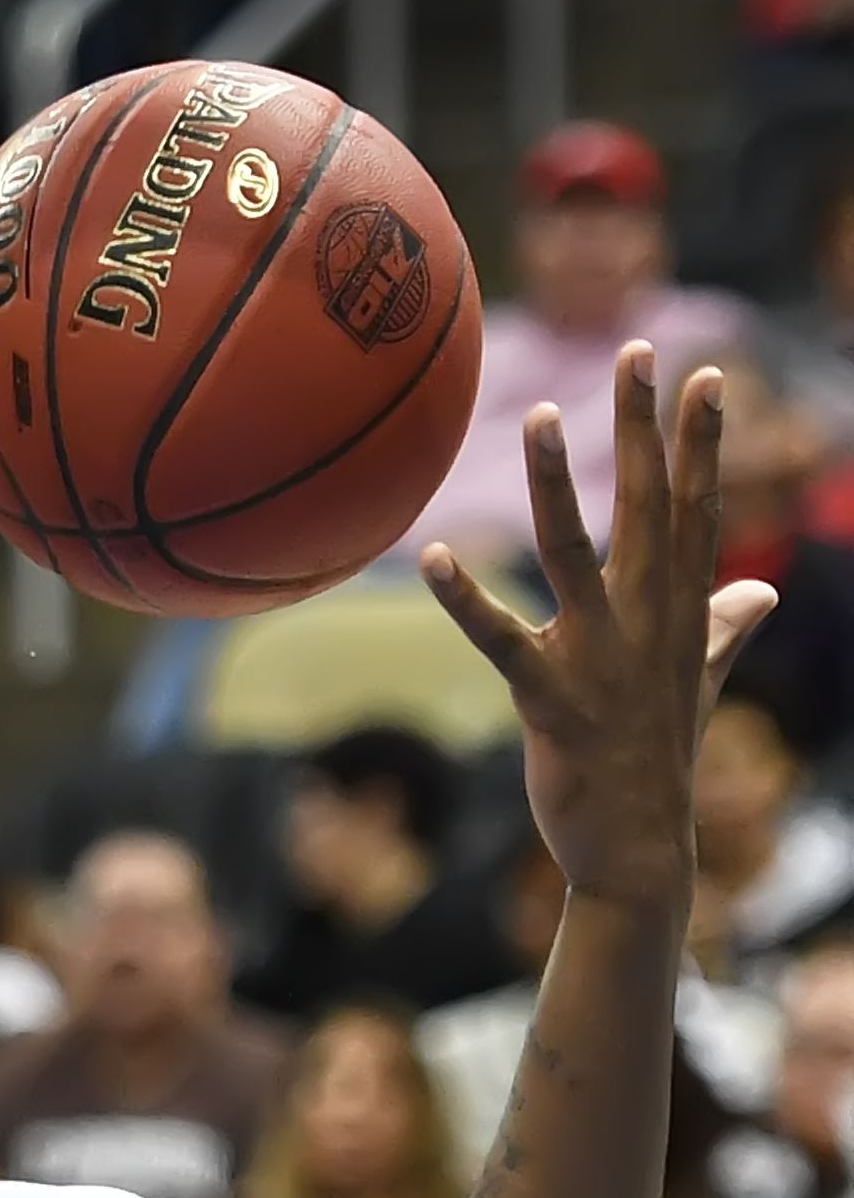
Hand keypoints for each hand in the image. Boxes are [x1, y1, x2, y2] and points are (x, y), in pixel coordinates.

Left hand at [422, 344, 778, 906]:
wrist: (640, 849)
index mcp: (679, 611)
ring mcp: (599, 659)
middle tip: (639, 348)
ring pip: (574, 555)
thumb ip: (725, 629)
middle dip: (642, 428)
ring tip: (539, 416)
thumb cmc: (660, 760)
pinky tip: (432, 556)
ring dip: (557, 484)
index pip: (693, 507)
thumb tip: (765, 591)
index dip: (699, 440)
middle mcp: (647, 622)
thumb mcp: (699, 682)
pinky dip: (465, 600)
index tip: (704, 373)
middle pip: (645, 507)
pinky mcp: (548, 699)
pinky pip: (500, 640)